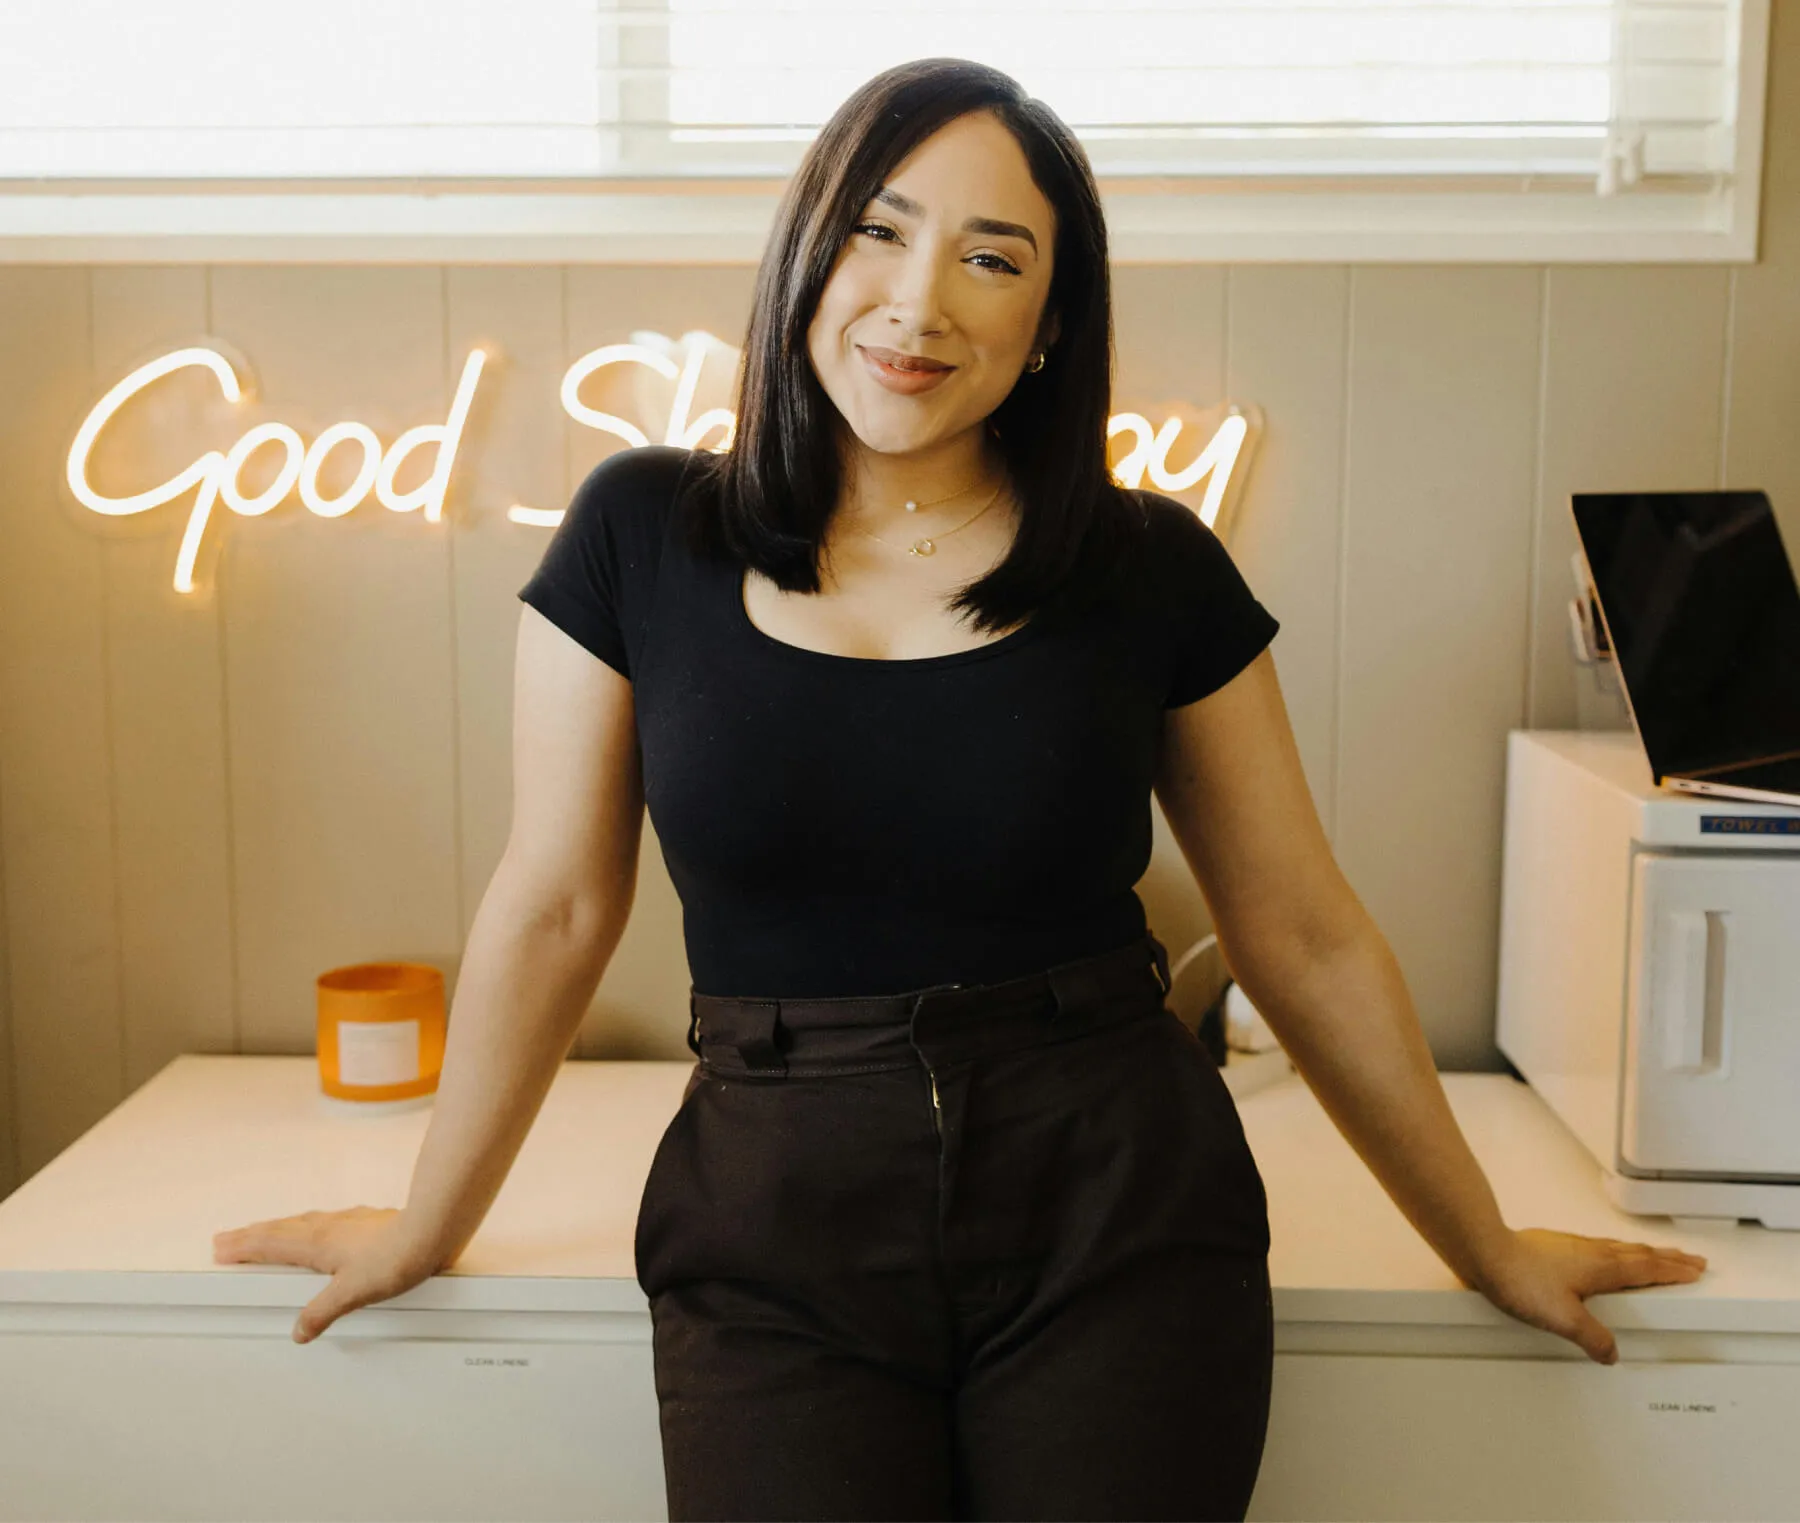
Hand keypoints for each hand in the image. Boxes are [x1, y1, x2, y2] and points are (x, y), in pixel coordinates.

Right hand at [212, 1205, 443, 1343]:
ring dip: (279, 1227)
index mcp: (317, 1244)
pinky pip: (326, 1220)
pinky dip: (310, 1224)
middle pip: (281, 1229)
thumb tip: (300, 1330)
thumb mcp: (352, 1294)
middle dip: (252, 1234)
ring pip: (303, 1222)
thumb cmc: (396, 1257)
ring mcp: (348, 1221)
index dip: (243, 1247)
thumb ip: (322, 1312)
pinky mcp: (367, 1221)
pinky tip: (321, 1228)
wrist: (432, 1230)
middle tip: (229, 1237)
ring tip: (266, 1232)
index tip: (221, 1247)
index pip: (270, 1245)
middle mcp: (329, 1227)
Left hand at [1467, 1226, 1708, 1363]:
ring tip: (1654, 1254)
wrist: (1486, 1251)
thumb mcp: (1564, 1319)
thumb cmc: (1521, 1279)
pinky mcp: (1553, 1245)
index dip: (1673, 1271)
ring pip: (1618, 1247)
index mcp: (1602, 1268)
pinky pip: (1597, 1245)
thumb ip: (1593, 1338)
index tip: (1695, 1269)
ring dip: (1642, 1251)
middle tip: (1688, 1258)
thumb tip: (1611, 1353)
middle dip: (1666, 1257)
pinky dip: (1615, 1249)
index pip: (1647, 1270)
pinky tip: (1603, 1254)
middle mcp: (1591, 1251)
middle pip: (1638, 1253)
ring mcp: (1571, 1245)